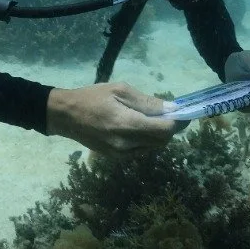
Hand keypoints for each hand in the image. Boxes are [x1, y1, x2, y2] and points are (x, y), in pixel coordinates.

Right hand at [46, 82, 185, 156]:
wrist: (65, 115)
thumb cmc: (92, 97)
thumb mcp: (120, 91)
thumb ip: (147, 102)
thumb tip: (172, 109)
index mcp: (127, 125)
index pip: (164, 131)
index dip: (178, 122)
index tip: (184, 113)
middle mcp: (126, 144)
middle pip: (162, 141)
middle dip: (170, 128)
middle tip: (170, 113)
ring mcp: (121, 154)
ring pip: (153, 147)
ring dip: (159, 134)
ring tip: (152, 118)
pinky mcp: (117, 158)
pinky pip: (142, 150)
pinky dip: (147, 139)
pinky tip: (139, 126)